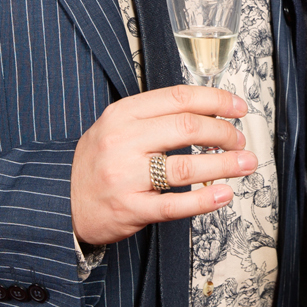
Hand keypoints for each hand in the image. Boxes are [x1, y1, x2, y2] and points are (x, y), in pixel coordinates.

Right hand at [70, 84, 255, 246]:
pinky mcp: (130, 208)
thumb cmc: (97, 162)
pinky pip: (174, 205)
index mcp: (122, 114)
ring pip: (186, 166)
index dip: (216, 100)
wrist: (61, 201)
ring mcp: (125, 176)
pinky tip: (224, 194)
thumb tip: (207, 111)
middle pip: (187, 127)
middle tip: (241, 140)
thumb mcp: (116, 126)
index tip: (238, 108)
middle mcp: (123, 141)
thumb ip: (154, 116)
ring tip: (245, 164)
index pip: (179, 97)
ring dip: (225, 164)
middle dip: (224, 132)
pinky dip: (205, 200)